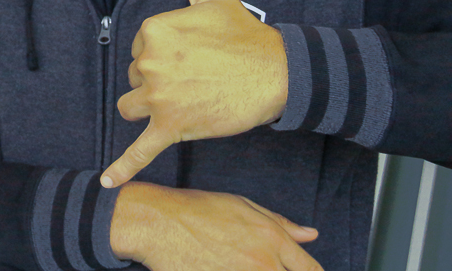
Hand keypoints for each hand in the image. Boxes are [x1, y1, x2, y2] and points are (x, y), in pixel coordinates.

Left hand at [101, 0, 287, 187]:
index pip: (138, 48)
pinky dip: (122, 168)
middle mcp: (150, 63)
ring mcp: (159, 98)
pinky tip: (107, 183)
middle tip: (195, 76)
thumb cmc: (244, 34)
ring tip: (180, 100)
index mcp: (152, 30)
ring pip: (133, 106)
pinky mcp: (172, 128)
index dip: (162, 53)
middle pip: (135, 78)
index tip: (191, 54)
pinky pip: (140, 150)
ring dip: (149, 107)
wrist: (278, 74)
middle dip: (157, 80)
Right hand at [111, 182, 321, 270]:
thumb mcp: (242, 205)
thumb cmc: (197, 209)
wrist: (157, 223)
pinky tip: (223, 268)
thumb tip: (311, 235)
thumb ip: (280, 223)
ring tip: (236, 263)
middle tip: (260, 265)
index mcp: (272, 238)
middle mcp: (262, 262)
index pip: (310, 269)